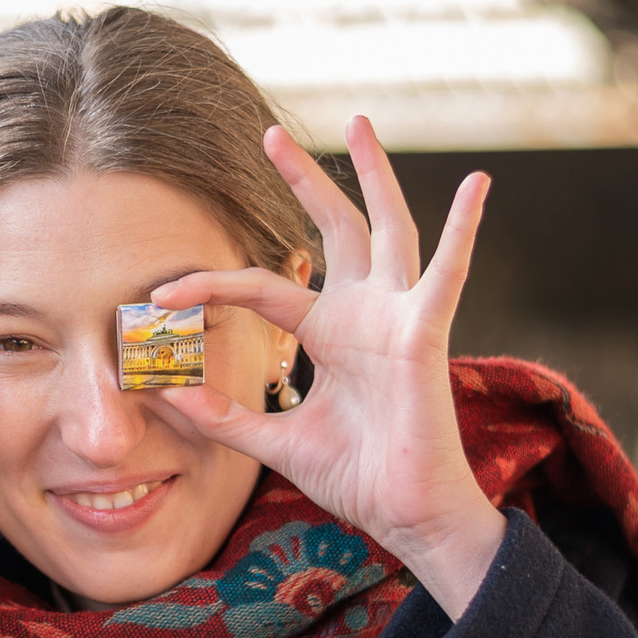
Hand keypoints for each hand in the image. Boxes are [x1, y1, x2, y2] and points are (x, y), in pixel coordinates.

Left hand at [151, 117, 508, 618]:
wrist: (405, 515)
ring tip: (359, 121)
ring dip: (372, 175)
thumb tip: (166, 395)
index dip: (210, 286)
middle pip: (334, 228)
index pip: (262, 287)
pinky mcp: (424, 334)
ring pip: (386, 228)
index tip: (159, 296)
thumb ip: (227, 418)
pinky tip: (478, 185)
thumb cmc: (357, 477)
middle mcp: (365, 313)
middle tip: (269, 135)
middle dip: (304, 180)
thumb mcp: (276, 442)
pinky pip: (448, 272)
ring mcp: (398, 317)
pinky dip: (465, 228)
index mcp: (331, 333)